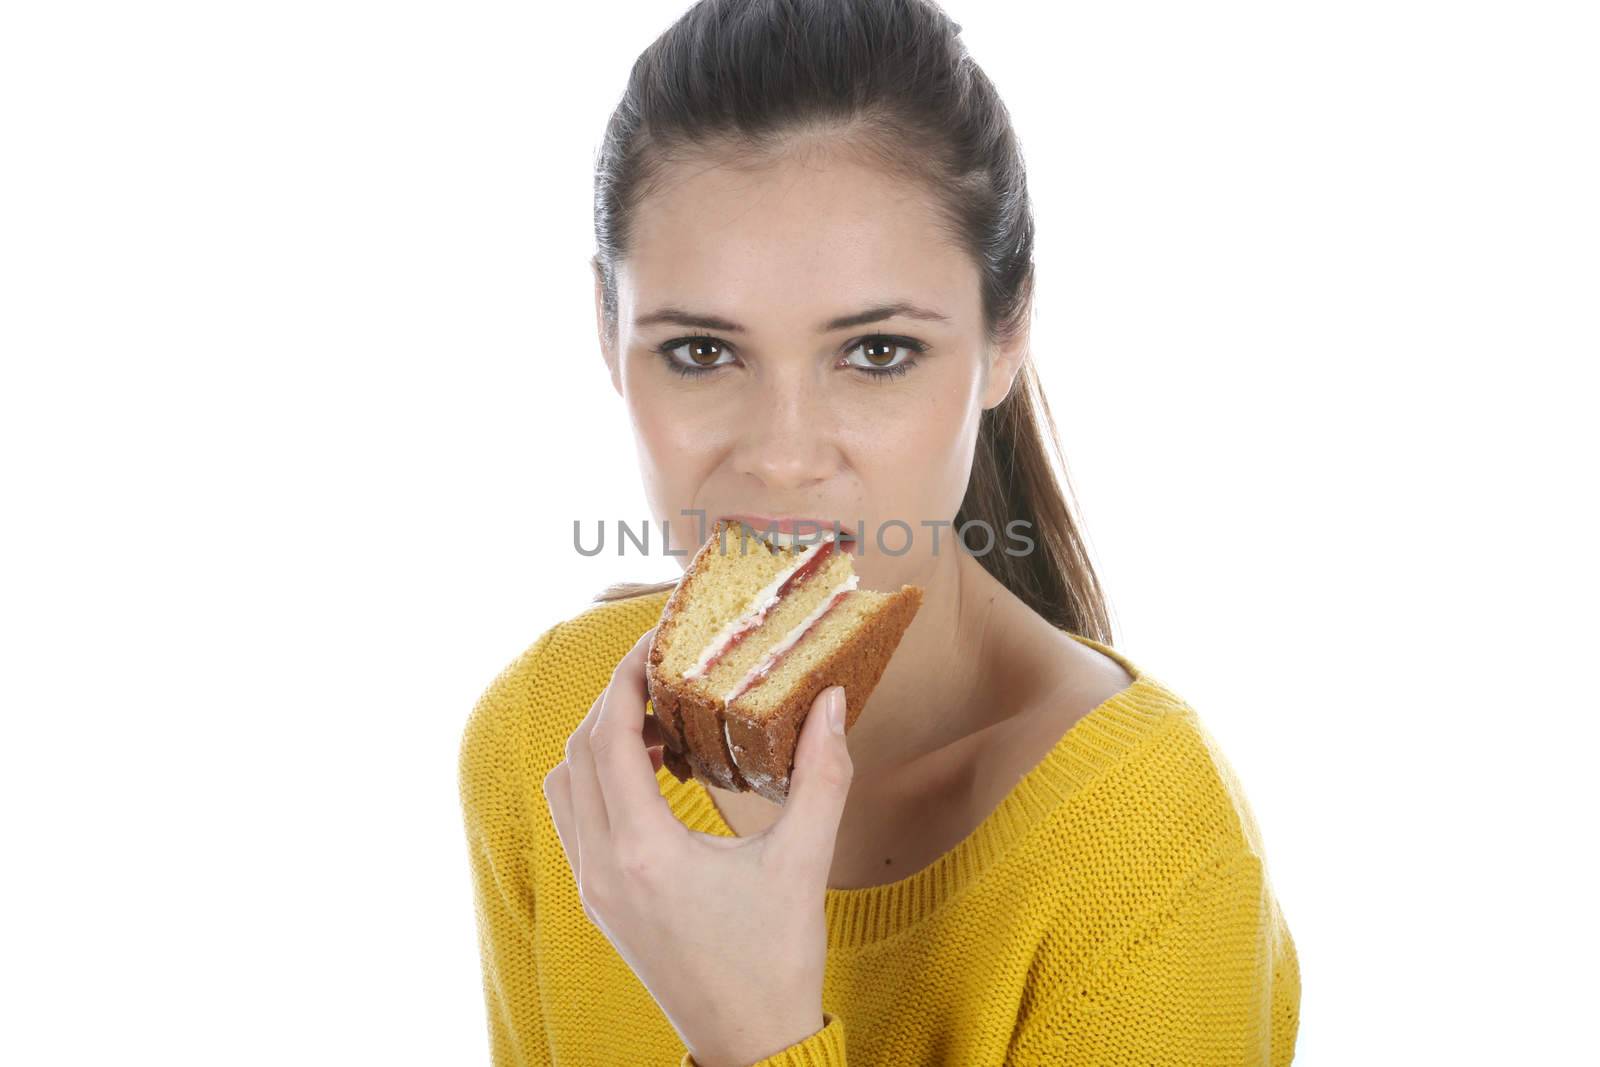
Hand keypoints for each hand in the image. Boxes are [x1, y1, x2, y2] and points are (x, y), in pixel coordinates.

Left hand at [543, 628, 852, 1066]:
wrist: (750, 1042)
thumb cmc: (776, 958)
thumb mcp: (804, 859)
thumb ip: (822, 773)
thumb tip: (828, 701)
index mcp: (644, 851)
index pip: (607, 737)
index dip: (624, 679)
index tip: (653, 645)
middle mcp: (603, 867)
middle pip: (577, 752)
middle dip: (611, 703)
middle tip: (660, 677)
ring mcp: (593, 888)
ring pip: (566, 786)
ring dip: (598, 744)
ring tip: (657, 727)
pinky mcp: (599, 903)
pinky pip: (577, 821)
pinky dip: (599, 782)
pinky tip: (654, 779)